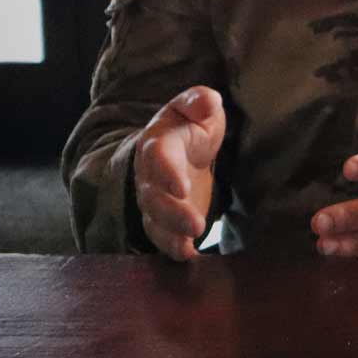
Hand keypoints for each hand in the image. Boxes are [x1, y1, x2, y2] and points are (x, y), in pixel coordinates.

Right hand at [134, 86, 225, 261]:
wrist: (179, 147)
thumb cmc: (190, 125)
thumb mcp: (197, 106)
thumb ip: (200, 101)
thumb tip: (206, 102)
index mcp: (158, 144)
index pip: (157, 158)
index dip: (167, 173)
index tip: (182, 187)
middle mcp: (151, 176)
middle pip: (154, 198)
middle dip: (173, 213)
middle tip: (197, 224)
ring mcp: (156, 200)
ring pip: (155, 221)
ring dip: (172, 235)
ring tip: (191, 242)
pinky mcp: (165, 219)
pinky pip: (162, 237)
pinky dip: (173, 248)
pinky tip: (189, 256)